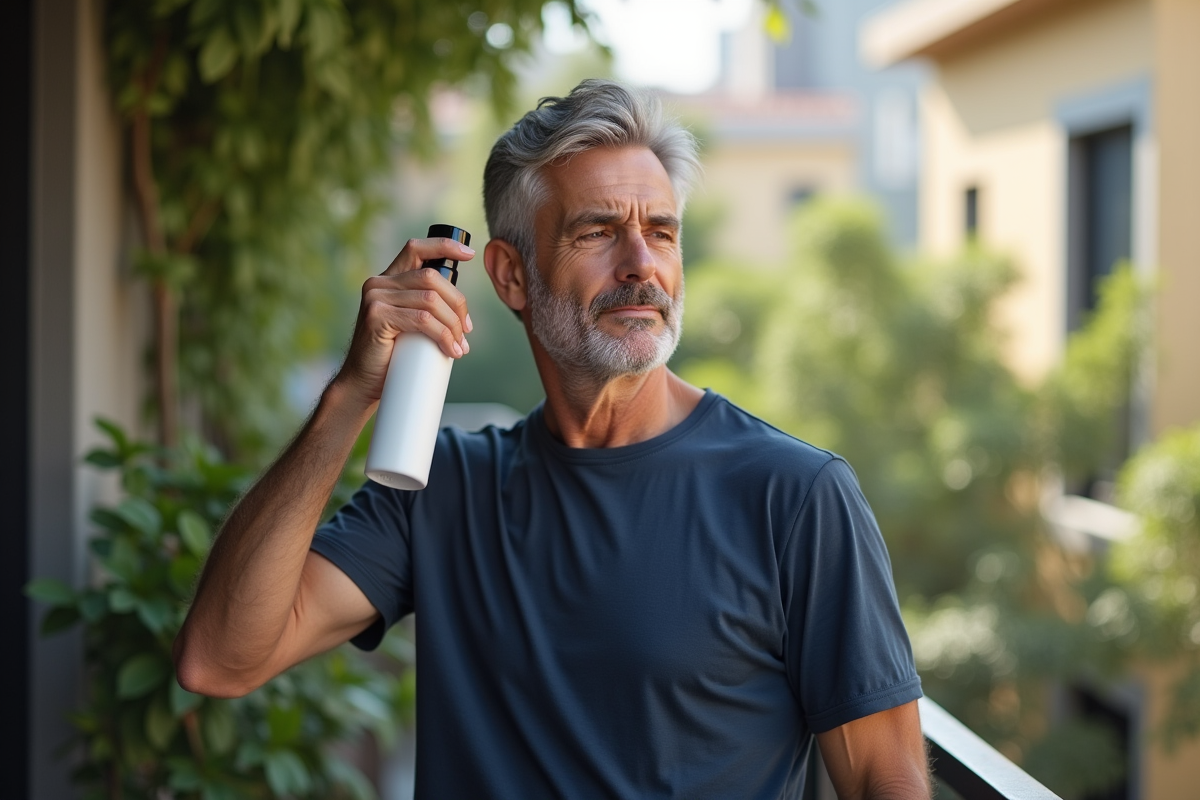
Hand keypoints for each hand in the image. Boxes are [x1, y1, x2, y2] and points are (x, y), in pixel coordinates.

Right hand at [332, 235, 475, 408]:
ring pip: (431, 300)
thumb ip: (424, 307)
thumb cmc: (391, 356)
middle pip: (432, 278)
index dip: (444, 246)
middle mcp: (378, 283)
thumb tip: (461, 310)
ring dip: (453, 324)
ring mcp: (375, 298)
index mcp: (388, 280)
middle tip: (466, 331)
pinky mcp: (377, 316)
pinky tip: (450, 350)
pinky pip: (422, 319)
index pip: (416, 249)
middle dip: (457, 304)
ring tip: (460, 346)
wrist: (364, 383)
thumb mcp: (409, 324)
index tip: (469, 254)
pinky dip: (443, 335)